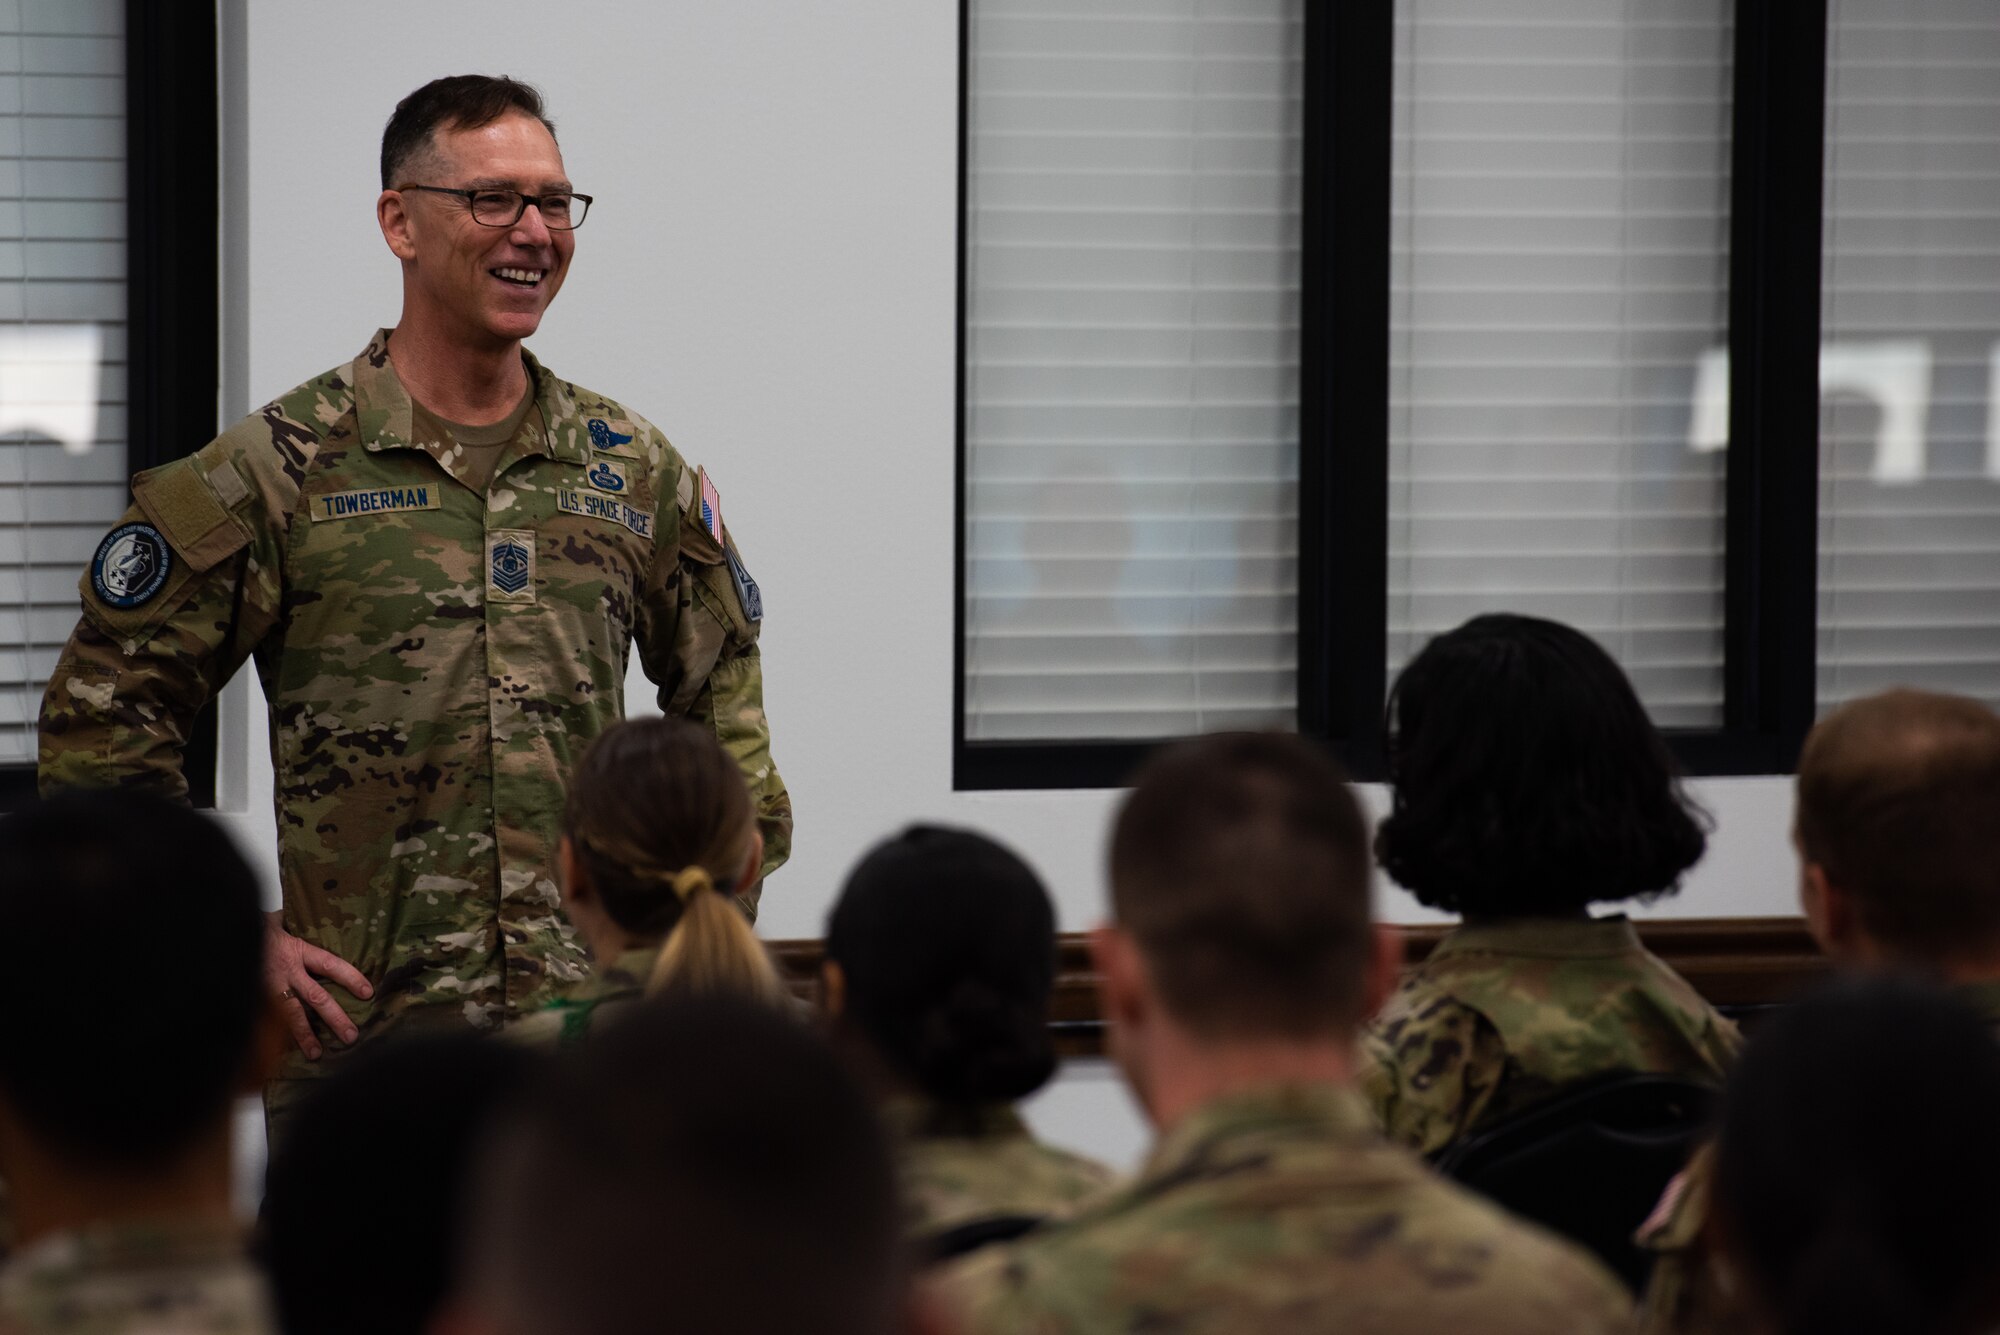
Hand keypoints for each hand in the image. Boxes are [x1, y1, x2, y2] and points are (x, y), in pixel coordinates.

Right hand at [265, 911, 373, 1059]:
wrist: (223, 936)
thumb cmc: (252, 930)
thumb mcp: (275, 926)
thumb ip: (292, 932)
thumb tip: (301, 924)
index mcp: (297, 951)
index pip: (331, 964)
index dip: (350, 977)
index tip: (368, 992)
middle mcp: (286, 971)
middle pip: (316, 997)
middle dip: (335, 1018)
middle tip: (351, 1036)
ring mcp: (268, 988)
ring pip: (291, 1014)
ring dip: (305, 1035)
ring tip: (317, 1054)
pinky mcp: (252, 998)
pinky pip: (265, 1020)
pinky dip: (273, 1037)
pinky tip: (280, 1054)